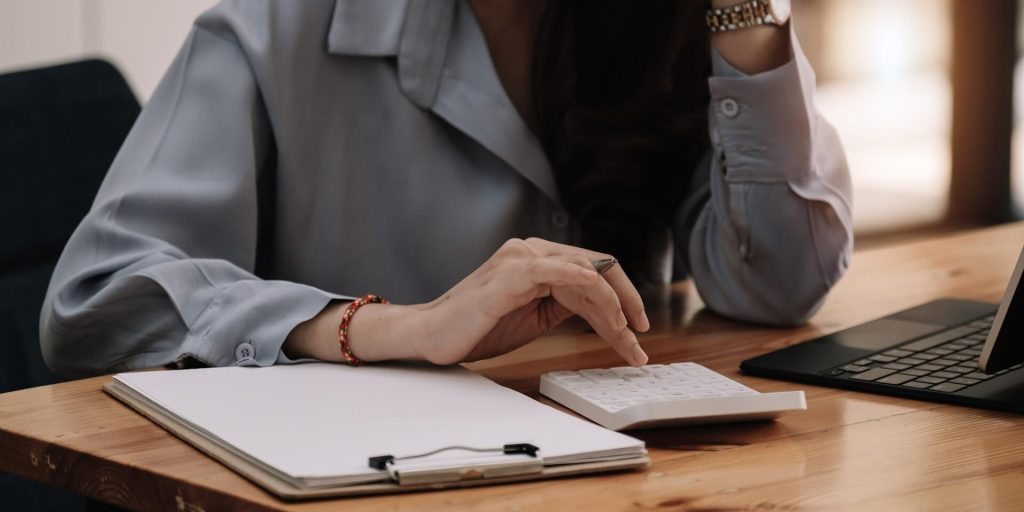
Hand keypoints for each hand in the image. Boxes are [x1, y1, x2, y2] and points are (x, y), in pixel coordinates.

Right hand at [411, 238, 649, 365]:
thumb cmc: (477, 327)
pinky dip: (580, 279)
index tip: (638, 325)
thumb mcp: (533, 316)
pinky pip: (553, 270)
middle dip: (625, 303)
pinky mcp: (509, 275)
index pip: (592, 270)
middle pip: (595, 268)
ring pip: (582, 272)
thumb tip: (601, 309)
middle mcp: (531, 252)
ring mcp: (520, 260)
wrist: (432, 335)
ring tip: (624, 334)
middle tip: (641, 333)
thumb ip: (563, 304)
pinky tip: (600, 293)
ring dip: (611, 304)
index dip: (622, 295)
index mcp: (537, 260)